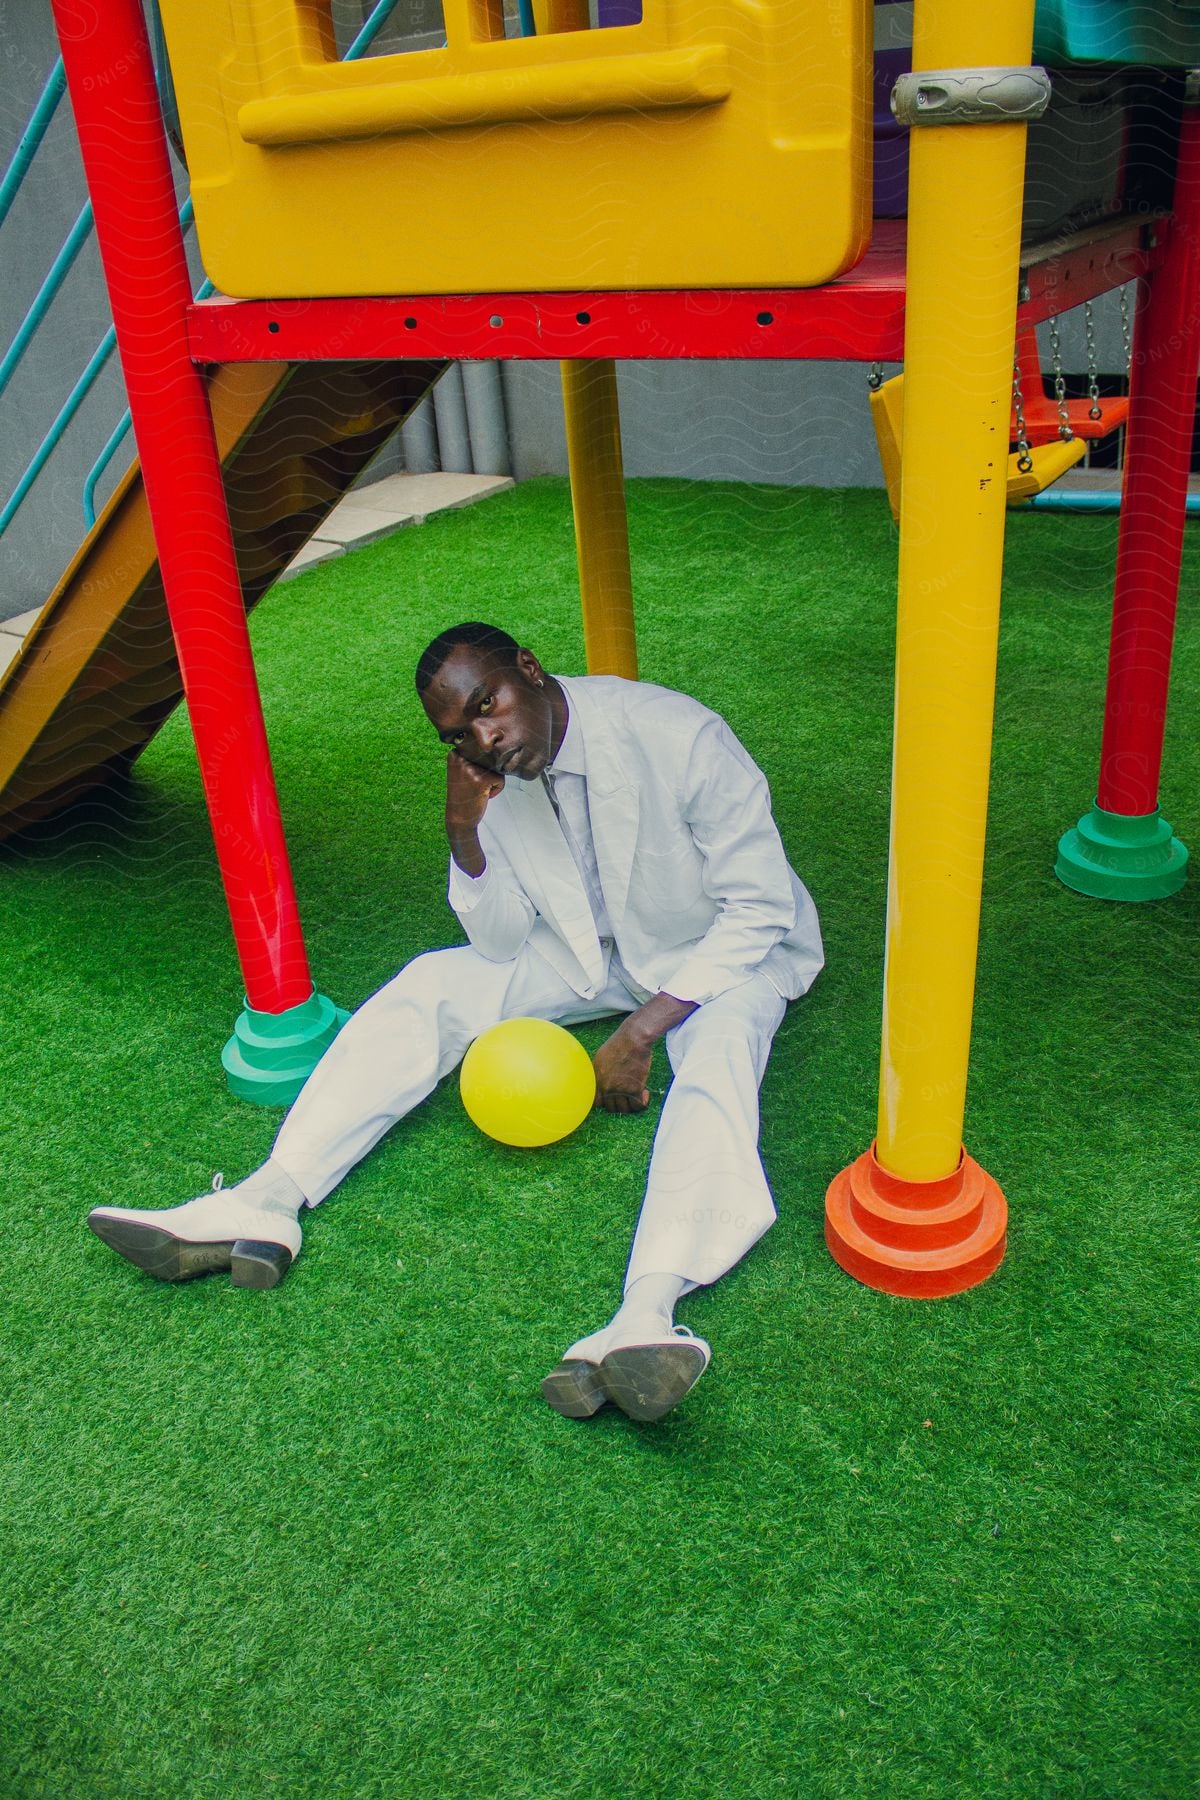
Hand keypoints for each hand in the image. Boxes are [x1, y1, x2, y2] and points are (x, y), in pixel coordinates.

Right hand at [445, 751, 502, 874]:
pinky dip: (496, 789)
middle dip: (487, 774)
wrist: (459, 818)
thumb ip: (475, 756)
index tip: (469, 778)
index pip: (482, 750)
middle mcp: (461, 758)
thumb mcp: (464, 769)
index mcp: (455, 753)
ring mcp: (471, 768)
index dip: (481, 766)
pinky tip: (482, 796)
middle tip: (473, 786)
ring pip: (497, 768)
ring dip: (492, 781)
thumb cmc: (465, 793)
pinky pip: (501, 779)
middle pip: (491, 758)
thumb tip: (497, 745)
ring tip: (478, 790)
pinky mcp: (481, 780)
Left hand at [593, 1017, 652, 1113]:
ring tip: (636, 1095)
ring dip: (631, 1104)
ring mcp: (620, 1090)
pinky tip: (645, 1093)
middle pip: (611, 1108)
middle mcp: (607, 1087)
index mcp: (597, 1080)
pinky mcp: (635, 1089)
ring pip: (624, 1109)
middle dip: (619, 1103)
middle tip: (627, 1095)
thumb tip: (601, 1079)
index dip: (606, 1102)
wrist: (633, 1040)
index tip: (613, 1099)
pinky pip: (638, 1106)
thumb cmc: (618, 1043)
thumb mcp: (600, 1057)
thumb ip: (599, 1072)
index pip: (597, 1103)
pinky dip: (642, 1103)